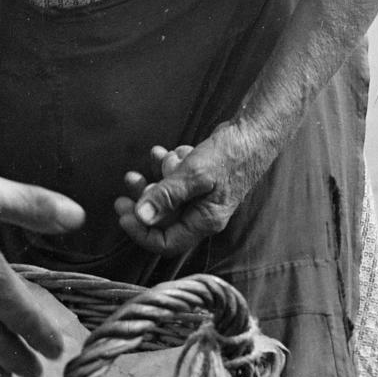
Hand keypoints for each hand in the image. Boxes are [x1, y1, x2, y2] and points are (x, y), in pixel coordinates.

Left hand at [113, 122, 276, 255]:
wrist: (254, 133)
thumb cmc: (230, 155)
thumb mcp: (195, 175)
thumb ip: (168, 196)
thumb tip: (142, 217)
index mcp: (204, 221)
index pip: (166, 243)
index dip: (141, 232)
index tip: (123, 213)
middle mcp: (202, 214)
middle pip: (163, 220)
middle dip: (142, 202)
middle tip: (125, 188)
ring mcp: (202, 198)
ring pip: (168, 197)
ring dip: (153, 180)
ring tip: (142, 165)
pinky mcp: (201, 182)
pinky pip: (176, 181)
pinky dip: (167, 167)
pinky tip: (163, 152)